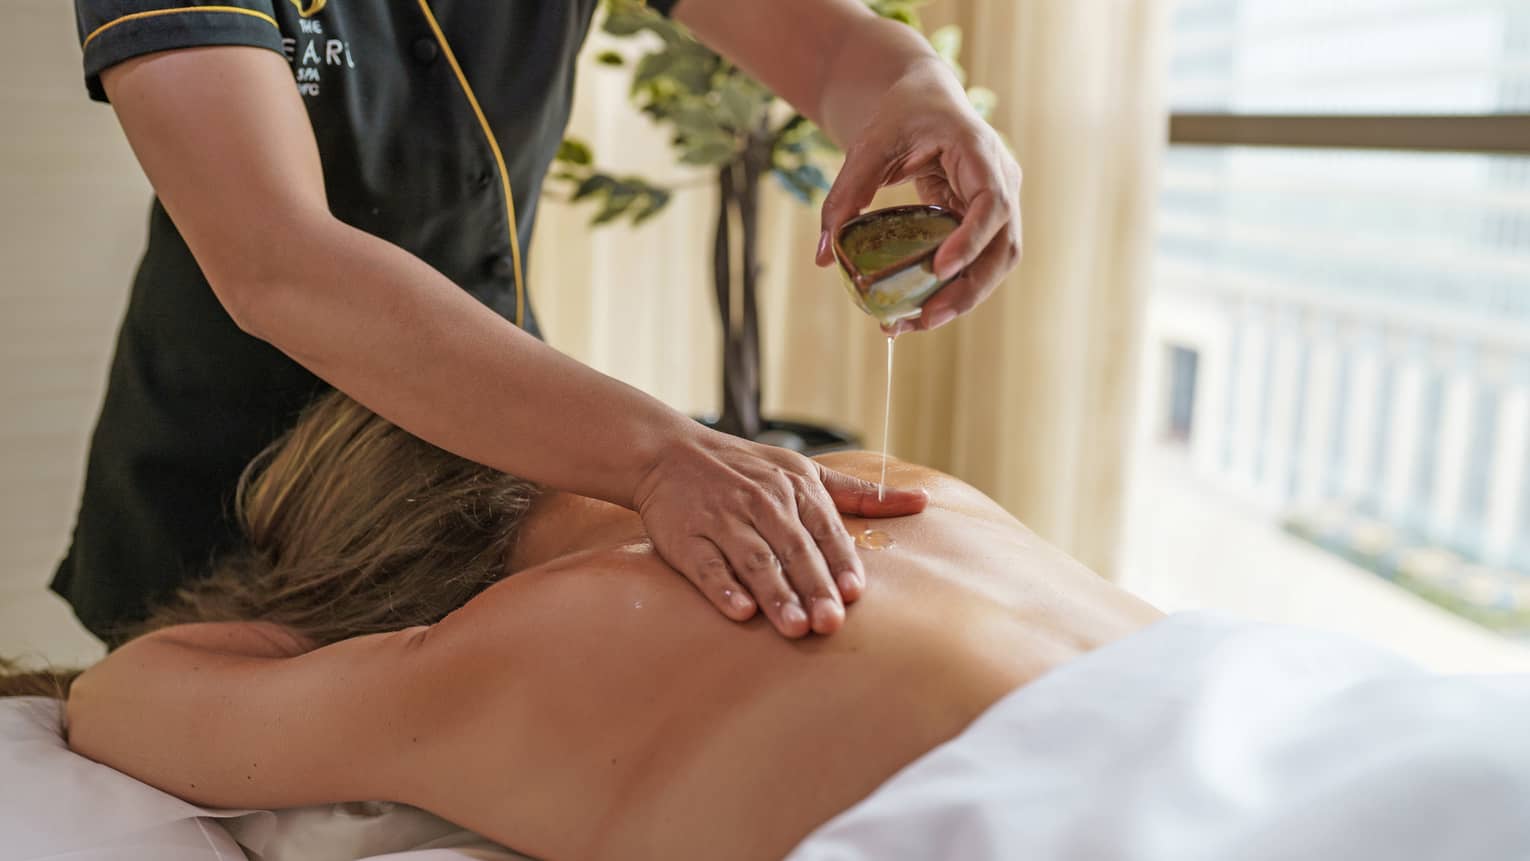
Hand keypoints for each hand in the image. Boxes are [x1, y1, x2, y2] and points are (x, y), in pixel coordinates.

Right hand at [633, 427, 927, 636]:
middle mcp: (761, 502)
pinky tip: (740, 611)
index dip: (839, 562)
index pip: (823, 529)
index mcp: (794, 488)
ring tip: (795, 626)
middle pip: (793, 549)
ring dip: (775, 593)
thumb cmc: (748, 468)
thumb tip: (921, 500)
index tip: (855, 593)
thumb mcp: (806, 471)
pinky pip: (707, 565)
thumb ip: (861, 494)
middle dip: (813, 585)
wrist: (670, 452)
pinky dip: (723, 588)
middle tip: (831, 622)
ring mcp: (722, 519)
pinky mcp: (686, 537)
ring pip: (754, 559)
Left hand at [816, 58, 1022, 334]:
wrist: (923, 98)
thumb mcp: (867, 147)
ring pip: (997, 262)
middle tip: (927, 318)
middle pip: (1004, 246)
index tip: (940, 269)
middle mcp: (1001, 180)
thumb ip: (845, 195)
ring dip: (964, 298)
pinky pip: (979, 262)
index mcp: (979, 151)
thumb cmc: (899, 114)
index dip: (972, 240)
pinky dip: (955, 289)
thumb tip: (823, 257)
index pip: (992, 203)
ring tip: (919, 324)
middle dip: (969, 289)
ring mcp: (1000, 203)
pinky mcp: (986, 222)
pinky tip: (920, 310)